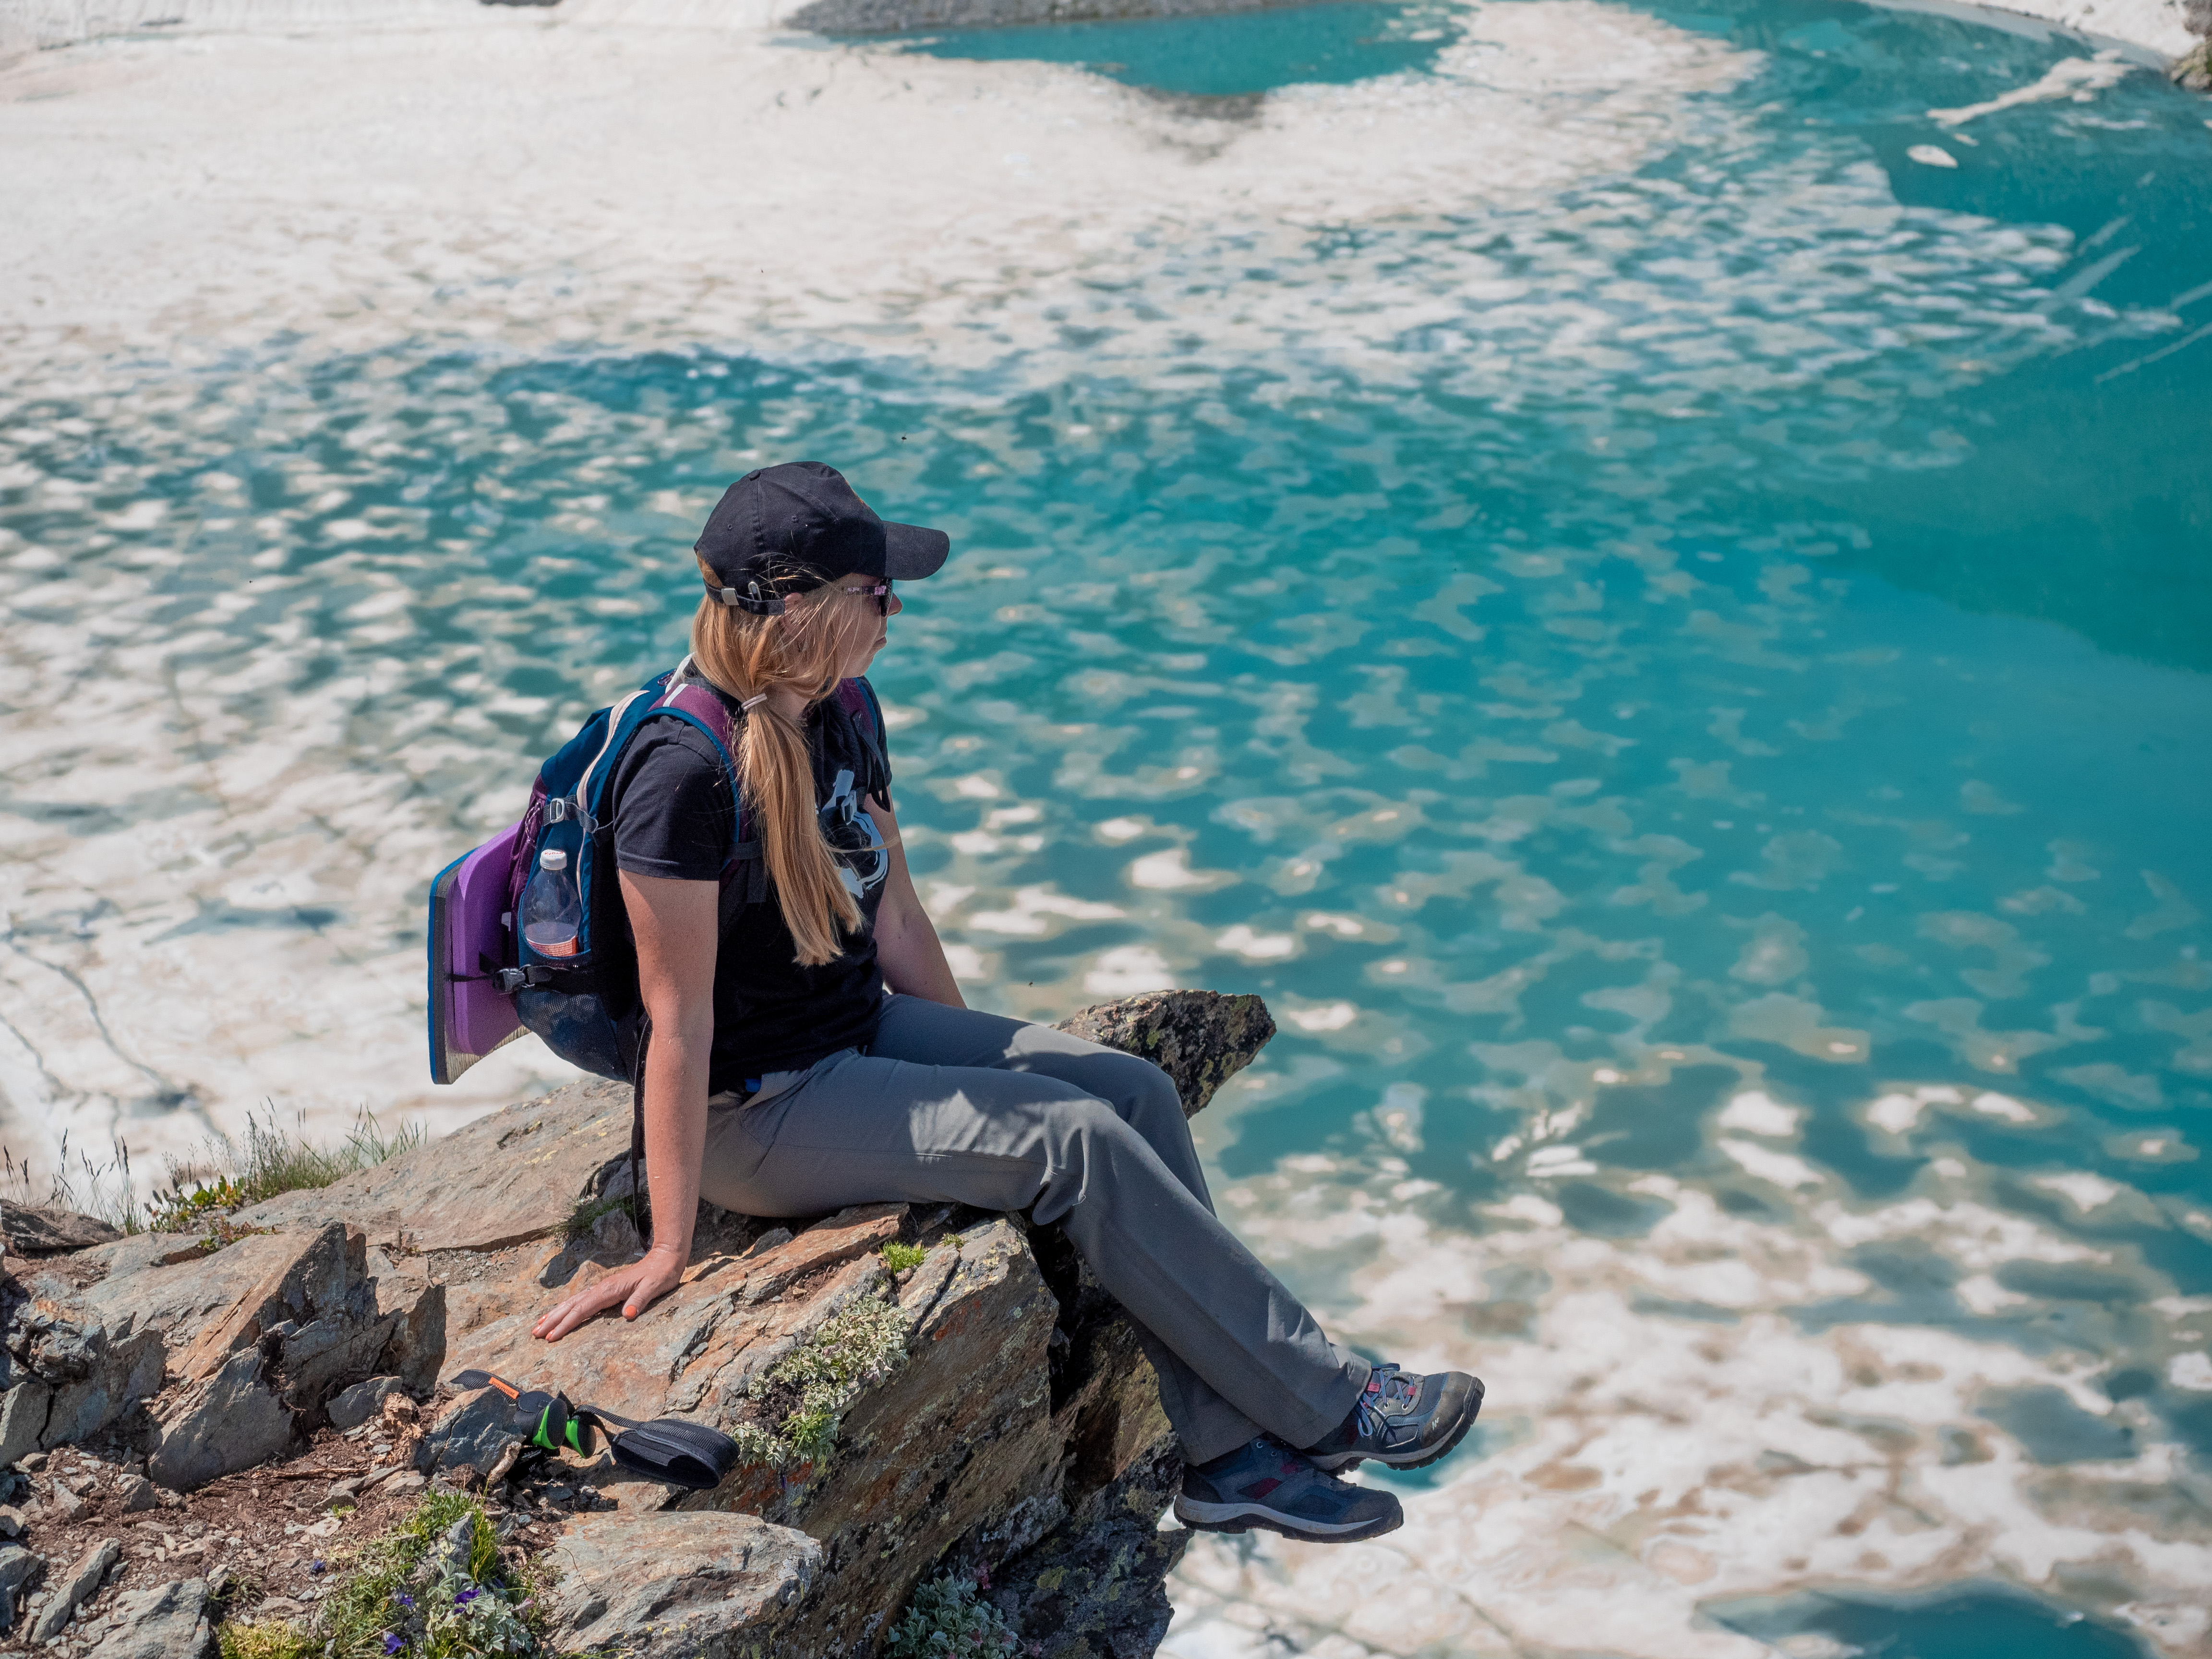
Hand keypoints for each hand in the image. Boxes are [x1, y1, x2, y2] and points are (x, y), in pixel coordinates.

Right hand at [531, 1245, 684, 1342]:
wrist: (665, 1258)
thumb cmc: (661, 1274)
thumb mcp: (654, 1288)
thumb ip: (640, 1301)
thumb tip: (627, 1315)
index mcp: (609, 1290)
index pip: (583, 1309)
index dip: (566, 1324)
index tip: (552, 1337)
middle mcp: (602, 1288)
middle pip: (572, 1305)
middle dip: (553, 1320)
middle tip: (535, 1334)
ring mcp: (602, 1288)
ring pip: (573, 1302)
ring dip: (556, 1313)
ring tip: (539, 1325)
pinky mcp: (606, 1290)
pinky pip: (581, 1300)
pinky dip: (567, 1308)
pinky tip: (561, 1313)